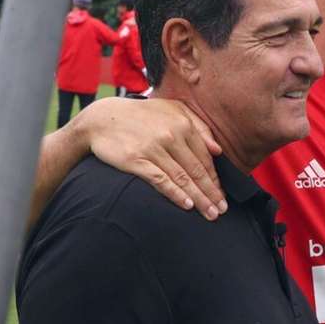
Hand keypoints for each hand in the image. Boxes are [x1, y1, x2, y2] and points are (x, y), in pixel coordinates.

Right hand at [73, 97, 226, 219]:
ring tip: (210, 213)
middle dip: (211, 193)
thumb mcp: (173, 110)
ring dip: (199, 198)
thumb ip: (198, 126)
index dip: (215, 179)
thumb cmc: (142, 115)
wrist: (102, 119)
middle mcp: (171, 136)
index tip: (222, 195)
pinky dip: (175, 193)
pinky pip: (160, 180)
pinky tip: (187, 205)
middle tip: (221, 210)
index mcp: (183, 125)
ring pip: (182, 178)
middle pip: (196, 170)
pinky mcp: (136, 160)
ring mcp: (153, 149)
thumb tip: (217, 150)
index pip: (204, 158)